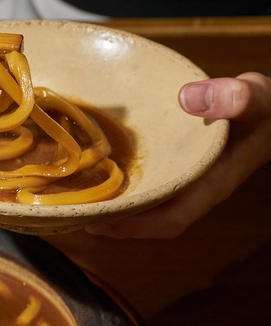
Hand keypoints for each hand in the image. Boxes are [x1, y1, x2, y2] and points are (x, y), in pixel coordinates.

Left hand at [86, 72, 270, 238]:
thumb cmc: (265, 110)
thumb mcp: (257, 98)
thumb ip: (236, 97)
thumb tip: (189, 98)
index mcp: (211, 183)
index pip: (171, 219)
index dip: (135, 227)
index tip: (100, 223)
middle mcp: (193, 188)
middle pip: (148, 218)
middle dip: (112, 220)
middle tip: (73, 212)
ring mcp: (183, 179)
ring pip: (144, 202)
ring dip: (113, 202)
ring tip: (75, 196)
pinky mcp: (175, 166)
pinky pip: (146, 181)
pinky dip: (122, 181)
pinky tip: (97, 170)